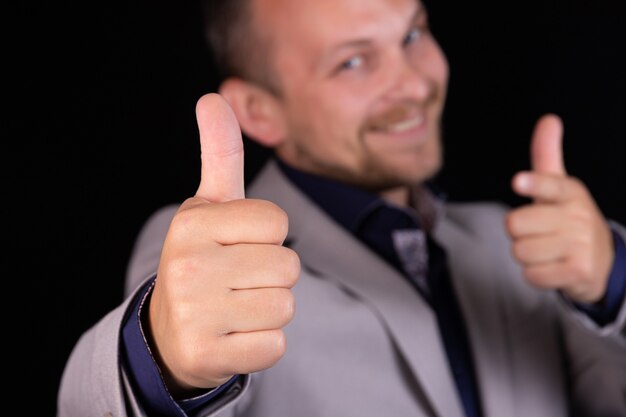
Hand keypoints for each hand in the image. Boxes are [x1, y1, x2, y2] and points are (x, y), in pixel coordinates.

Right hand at [147, 94, 299, 394]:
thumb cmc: (204, 259)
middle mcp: (189, 265)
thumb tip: (212, 97)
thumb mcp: (208, 206)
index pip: (277, 222)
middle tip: (237, 281)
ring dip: (268, 310)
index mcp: (194, 221)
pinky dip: (261, 344)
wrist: (170, 330)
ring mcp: (194, 313)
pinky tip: (231, 336)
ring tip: (234, 307)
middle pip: (288, 266)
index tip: (239, 244)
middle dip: (272, 275)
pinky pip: (275, 346)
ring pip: (284, 306)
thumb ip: (219, 154)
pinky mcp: (206, 354)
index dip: (268, 235)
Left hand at [505, 114, 613, 303]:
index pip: (550, 185)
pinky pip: (532, 275)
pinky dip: (535, 274)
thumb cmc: (569, 218)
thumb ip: (547, 155)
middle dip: (517, 231)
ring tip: (545, 250)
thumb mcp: (561, 186)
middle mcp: (577, 217)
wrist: (601, 261)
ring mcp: (580, 246)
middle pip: (514, 224)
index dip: (533, 184)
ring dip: (525, 254)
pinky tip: (551, 267)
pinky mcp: (577, 272)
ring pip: (520, 251)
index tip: (518, 182)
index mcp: (569, 192)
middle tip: (536, 231)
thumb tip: (549, 119)